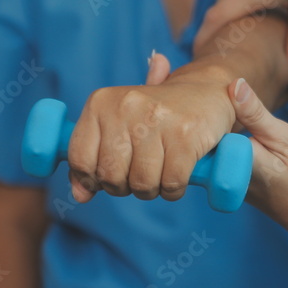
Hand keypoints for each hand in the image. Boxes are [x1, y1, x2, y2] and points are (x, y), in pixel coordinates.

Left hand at [68, 66, 234, 202]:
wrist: (207, 92)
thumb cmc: (156, 117)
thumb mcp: (118, 127)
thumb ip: (93, 159)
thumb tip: (79, 195)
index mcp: (101, 102)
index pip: (79, 157)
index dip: (91, 179)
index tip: (105, 179)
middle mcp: (125, 106)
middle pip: (111, 175)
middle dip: (124, 186)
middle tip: (139, 174)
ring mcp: (156, 120)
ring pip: (141, 183)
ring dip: (152, 189)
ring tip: (160, 171)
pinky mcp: (186, 136)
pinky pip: (171, 183)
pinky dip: (174, 189)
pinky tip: (179, 173)